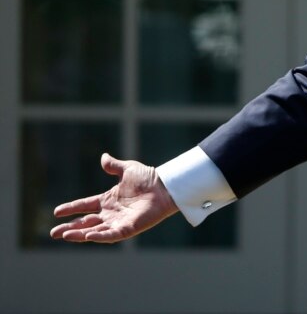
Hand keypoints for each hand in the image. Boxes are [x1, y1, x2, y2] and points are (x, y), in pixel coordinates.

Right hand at [50, 153, 178, 242]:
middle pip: (86, 222)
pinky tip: (88, 236)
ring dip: (79, 234)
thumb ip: (114, 166)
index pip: (85, 205)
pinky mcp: (129, 228)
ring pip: (95, 231)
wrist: (166, 186)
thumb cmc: (149, 178)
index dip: (71, 208)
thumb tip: (103, 157)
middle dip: (70, 228)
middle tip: (53, 233)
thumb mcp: (127, 169)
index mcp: (109, 200)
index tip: (56, 212)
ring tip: (64, 236)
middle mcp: (111, 213)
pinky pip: (112, 235)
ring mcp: (119, 222)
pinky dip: (100, 236)